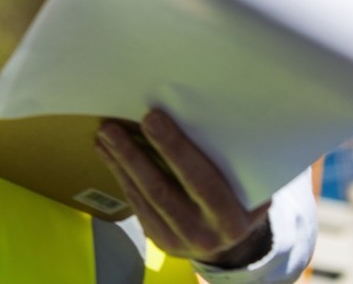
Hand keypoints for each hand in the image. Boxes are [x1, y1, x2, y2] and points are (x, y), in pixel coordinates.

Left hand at [95, 109, 272, 268]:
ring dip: (120, 162)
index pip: (201, 181)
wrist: (231, 242)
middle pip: (162, 190)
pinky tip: (106, 151)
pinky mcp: (157, 238)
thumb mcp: (247, 184)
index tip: (152, 118)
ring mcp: (177, 240)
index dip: (174, 148)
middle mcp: (204, 234)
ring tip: (104, 133)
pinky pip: (135, 203)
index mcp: (230, 218)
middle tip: (112, 127)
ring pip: (143, 196)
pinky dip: (119, 174)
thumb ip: (231, 159)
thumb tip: (204, 111)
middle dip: (134, 156)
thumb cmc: (240, 196)